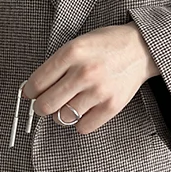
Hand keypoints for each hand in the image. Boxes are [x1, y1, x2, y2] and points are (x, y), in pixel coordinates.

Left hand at [21, 22, 159, 134]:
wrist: (141, 48)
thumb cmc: (106, 45)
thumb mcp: (77, 44)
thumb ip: (56, 65)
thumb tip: (34, 90)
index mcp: (72, 53)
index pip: (36, 83)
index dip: (29, 92)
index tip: (31, 94)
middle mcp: (84, 72)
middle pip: (46, 105)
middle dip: (41, 107)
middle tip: (45, 104)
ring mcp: (99, 91)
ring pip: (63, 118)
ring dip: (61, 114)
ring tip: (68, 104)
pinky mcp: (112, 106)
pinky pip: (83, 127)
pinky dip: (80, 123)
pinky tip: (84, 110)